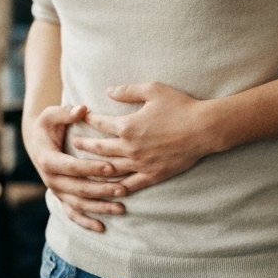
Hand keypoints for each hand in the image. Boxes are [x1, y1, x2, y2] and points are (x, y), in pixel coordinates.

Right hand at [24, 103, 127, 232]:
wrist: (37, 141)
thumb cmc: (48, 126)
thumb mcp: (51, 114)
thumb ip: (66, 111)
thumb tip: (82, 109)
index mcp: (48, 160)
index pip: (72, 167)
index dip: (91, 168)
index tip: (111, 167)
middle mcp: (51, 179)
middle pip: (78, 189)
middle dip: (102, 190)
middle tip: (124, 189)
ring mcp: (56, 191)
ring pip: (78, 204)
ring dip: (100, 208)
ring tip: (121, 208)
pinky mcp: (61, 198)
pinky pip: (72, 214)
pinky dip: (86, 222)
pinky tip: (102, 228)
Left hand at [78, 82, 212, 193]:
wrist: (204, 129)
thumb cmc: (180, 106)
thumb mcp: (153, 90)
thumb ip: (127, 91)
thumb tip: (108, 91)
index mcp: (127, 126)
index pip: (100, 124)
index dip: (88, 119)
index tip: (79, 117)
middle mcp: (130, 148)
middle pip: (99, 148)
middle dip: (84, 145)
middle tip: (74, 143)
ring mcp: (140, 164)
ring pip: (110, 169)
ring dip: (94, 167)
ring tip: (83, 166)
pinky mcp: (152, 175)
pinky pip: (129, 185)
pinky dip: (116, 186)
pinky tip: (108, 188)